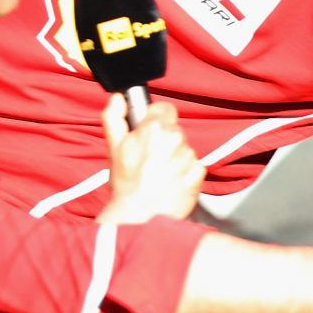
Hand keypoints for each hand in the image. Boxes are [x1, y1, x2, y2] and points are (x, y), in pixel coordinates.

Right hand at [100, 97, 202, 223]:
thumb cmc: (126, 183)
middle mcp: (175, 139)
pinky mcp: (199, 173)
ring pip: (184, 148)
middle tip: (149, 158)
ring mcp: (189, 156)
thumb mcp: (113, 147)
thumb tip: (118, 98)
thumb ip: (114, 117)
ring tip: (158, 173)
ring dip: (174, 157)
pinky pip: (193, 166)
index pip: (165, 108)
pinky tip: (170, 181)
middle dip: (163, 140)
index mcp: (155, 128)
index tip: (149, 131)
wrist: (140, 214)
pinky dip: (184, 172)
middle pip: (174, 129)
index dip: (155, 119)